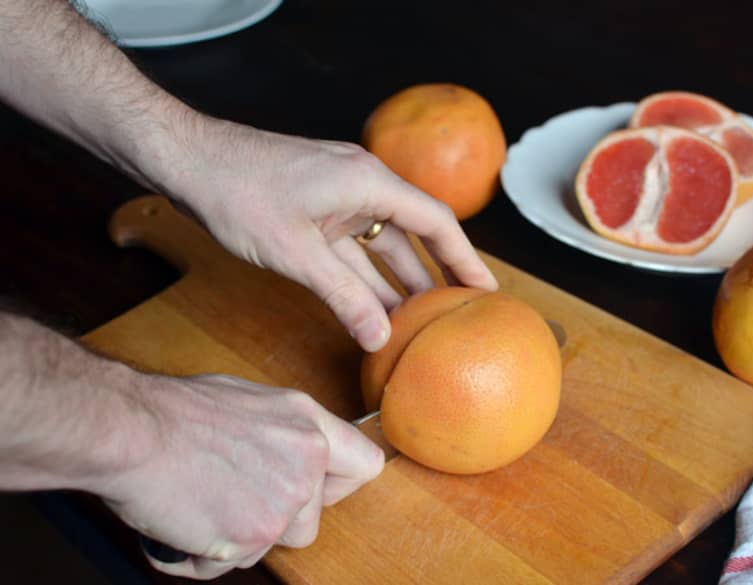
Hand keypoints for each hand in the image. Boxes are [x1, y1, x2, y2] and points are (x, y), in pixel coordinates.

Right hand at [100, 373, 383, 579]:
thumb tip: (291, 452)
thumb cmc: (176, 411)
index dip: (340, 484)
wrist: (132, 432)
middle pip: (313, 519)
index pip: (365, 465)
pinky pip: (233, 563)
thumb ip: (284, 433)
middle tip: (236, 497)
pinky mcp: (252, 536)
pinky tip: (186, 520)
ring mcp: (283, 502)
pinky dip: (205, 552)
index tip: (317, 488)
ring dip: (242, 537)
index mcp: (309, 424)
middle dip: (277, 520)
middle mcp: (306, 462)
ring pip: (274, 544)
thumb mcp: (250, 402)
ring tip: (206, 503)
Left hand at [157, 116, 497, 350]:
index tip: (486, 290)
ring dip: (396, 282)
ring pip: (381, 245)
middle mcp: (363, 185)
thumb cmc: (238, 192)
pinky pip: (353, 246)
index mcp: (369, 182)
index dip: (465, 258)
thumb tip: (379, 338)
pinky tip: (373, 308)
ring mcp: (339, 197)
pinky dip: (363, 276)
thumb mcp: (296, 253)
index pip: (436, 222)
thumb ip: (343, 296)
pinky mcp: (318, 208)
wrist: (187, 160)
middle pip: (414, 235)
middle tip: (456, 315)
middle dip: (434, 276)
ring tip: (418, 324)